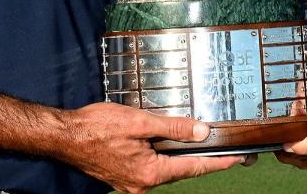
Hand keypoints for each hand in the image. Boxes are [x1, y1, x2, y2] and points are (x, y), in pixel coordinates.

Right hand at [57, 103, 244, 193]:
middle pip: (183, 170)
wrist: (66, 136)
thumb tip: (202, 131)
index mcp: (150, 173)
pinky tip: (171, 145)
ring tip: (204, 144)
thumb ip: (173, 127)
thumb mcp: (140, 122)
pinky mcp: (126, 177)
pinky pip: (154, 167)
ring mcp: (134, 183)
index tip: (240, 159)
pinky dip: (165, 156)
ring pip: (168, 168)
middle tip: (230, 151)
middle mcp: (144, 184)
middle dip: (206, 159)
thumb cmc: (97, 127)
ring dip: (184, 156)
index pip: (194, 167)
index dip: (219, 161)